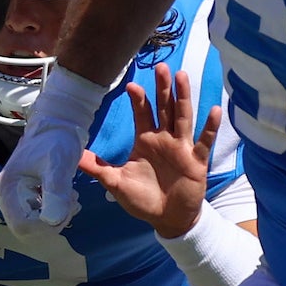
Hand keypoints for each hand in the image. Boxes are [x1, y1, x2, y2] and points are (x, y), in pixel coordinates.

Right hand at [0, 65, 108, 232]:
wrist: (60, 124)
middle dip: (53, 222)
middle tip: (72, 203)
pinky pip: (41, 216)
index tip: (66, 210)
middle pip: (28, 229)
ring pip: (37, 224)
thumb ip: (55, 192)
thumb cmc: (56, 140)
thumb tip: (52, 221)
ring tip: (72, 197)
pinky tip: (69, 197)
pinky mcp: (28, 195)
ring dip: (58, 216)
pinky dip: (58, 211)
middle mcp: (7, 195)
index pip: (22, 227)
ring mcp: (16, 196)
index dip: (46, 227)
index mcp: (7, 188)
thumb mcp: (58, 165)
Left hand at [80, 63, 219, 235]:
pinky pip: (204, 142)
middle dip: (163, 88)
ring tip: (182, 76)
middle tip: (161, 66)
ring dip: (183, 97)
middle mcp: (164, 139)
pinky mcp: (196, 162)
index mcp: (145, 140)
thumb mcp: (116, 183)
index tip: (132, 86)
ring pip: (183, 117)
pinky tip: (214, 110)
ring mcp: (182, 148)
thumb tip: (72, 156)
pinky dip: (210, 127)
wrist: (167, 219)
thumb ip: (97, 168)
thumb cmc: (143, 199)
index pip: (142, 114)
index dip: (138, 100)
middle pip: (164, 108)